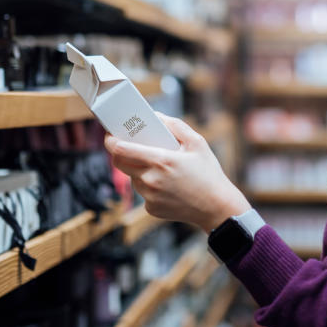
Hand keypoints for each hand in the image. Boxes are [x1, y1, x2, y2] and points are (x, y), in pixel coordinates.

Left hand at [103, 112, 250, 232]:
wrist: (216, 207)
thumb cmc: (209, 173)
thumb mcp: (197, 142)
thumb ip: (175, 126)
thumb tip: (156, 117)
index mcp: (160, 160)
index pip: (121, 149)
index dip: (111, 140)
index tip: (109, 135)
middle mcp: (150, 180)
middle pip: (119, 163)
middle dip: (120, 153)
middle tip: (129, 146)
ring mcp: (149, 197)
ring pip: (132, 178)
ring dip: (138, 170)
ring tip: (158, 168)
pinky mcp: (151, 209)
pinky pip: (142, 193)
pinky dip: (149, 186)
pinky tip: (166, 185)